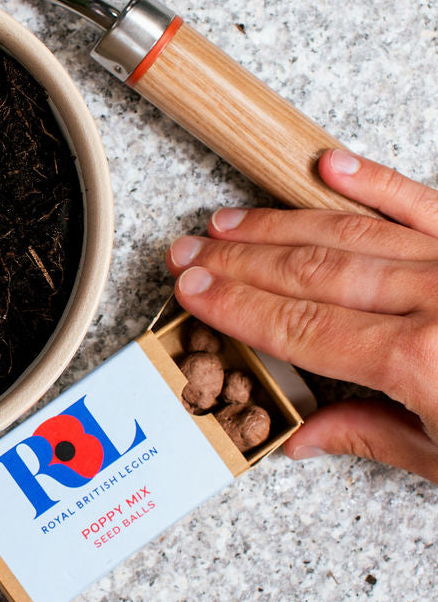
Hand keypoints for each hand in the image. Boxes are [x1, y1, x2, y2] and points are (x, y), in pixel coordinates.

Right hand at [166, 149, 437, 482]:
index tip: (192, 290)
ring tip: (227, 221)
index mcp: (422, 362)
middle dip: (239, 262)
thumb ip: (374, 437)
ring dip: (280, 225)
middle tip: (188, 251)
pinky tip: (328, 164)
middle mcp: (437, 301)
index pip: (299, 326)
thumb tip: (299, 437)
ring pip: (351, 232)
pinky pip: (423, 201)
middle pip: (311, 273)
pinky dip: (375, 182)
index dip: (236, 306)